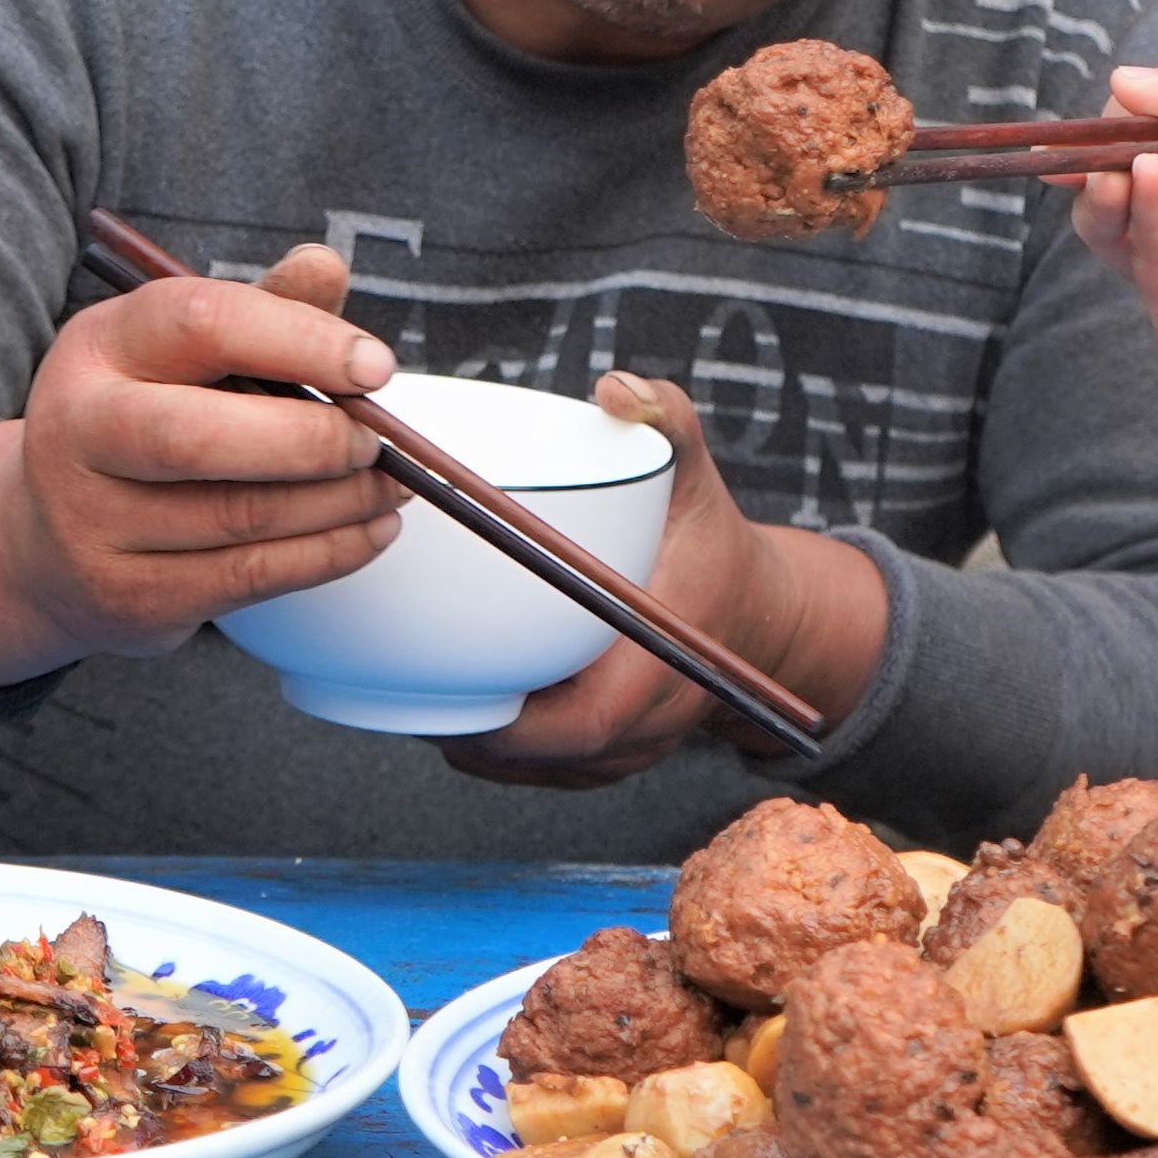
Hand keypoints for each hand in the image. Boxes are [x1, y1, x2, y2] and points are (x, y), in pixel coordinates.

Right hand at [0, 243, 406, 684]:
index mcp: (98, 346)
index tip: (374, 366)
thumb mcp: (179, 350)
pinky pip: (249, 577)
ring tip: (393, 485)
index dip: (299, 340)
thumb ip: (259, 308)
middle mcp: (79, 432)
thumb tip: (324, 265)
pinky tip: (370, 530)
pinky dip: (329, 554)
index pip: (200, 324)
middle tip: (378, 442)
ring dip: (340, 503)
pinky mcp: (131, 595)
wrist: (42, 539)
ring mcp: (94, 523)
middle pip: (200, 439)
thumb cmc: (141, 418)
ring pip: (239, 517)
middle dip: (313, 441)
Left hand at [440, 374, 889, 788]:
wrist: (761, 616)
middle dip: (462, 725)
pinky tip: (448, 696)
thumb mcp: (696, 473)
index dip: (515, 723)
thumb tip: (615, 389)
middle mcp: (644, 726)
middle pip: (536, 756)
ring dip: (467, 736)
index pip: (586, 723)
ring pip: (525, 768)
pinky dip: (488, 741)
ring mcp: (622, 754)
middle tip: (396, 676)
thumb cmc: (711, 543)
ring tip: (408, 682)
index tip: (451, 690)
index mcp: (663, 665)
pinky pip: (532, 767)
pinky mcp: (601, 761)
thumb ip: (666, 421)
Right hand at [1067, 57, 1157, 617]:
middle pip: (1126, 168)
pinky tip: (1148, 179)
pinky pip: (1144, 256)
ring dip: (1103, 182)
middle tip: (1096, 133)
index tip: (1123, 92)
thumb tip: (1126, 78)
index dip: (1136, 107)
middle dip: (1105, 146)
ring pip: (1113, 217)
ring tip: (1116, 163)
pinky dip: (1140, 213)